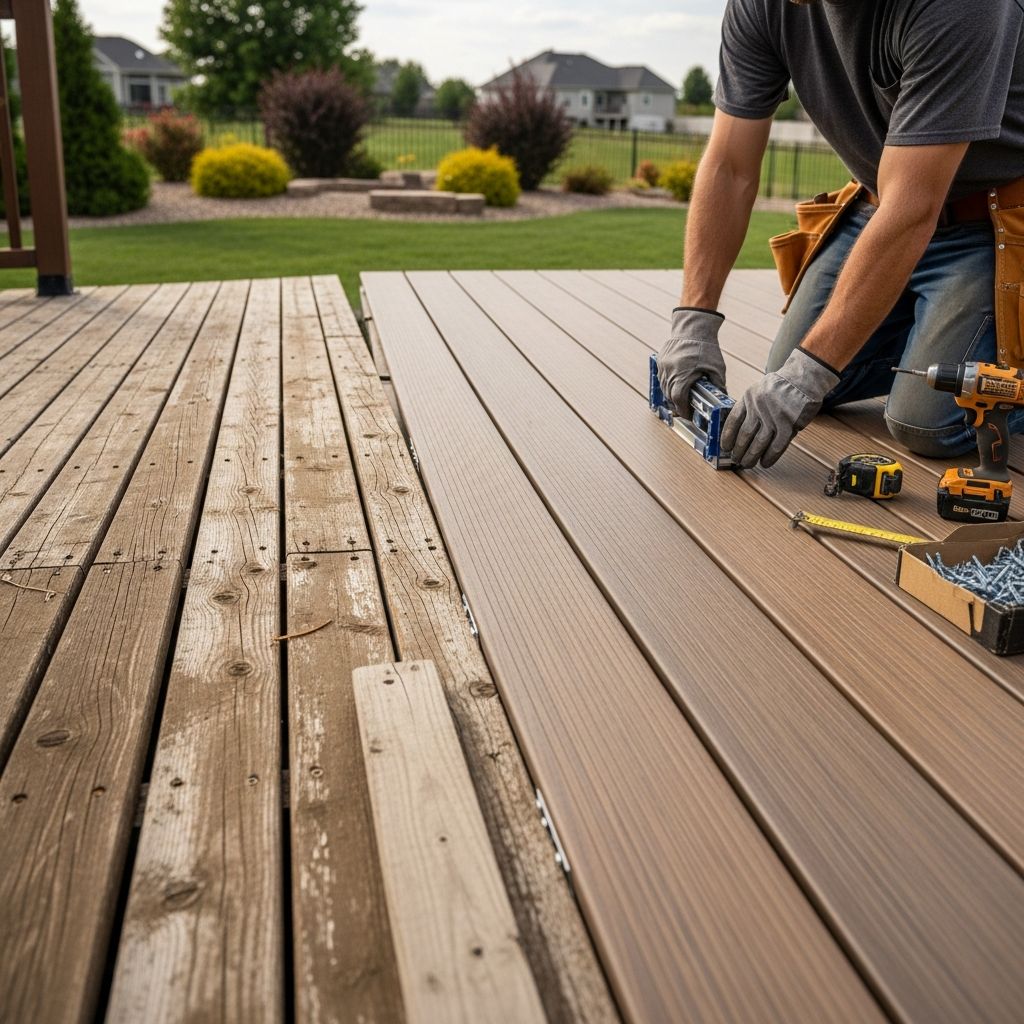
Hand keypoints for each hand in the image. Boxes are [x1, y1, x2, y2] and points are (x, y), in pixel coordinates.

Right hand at [657, 308, 726, 413]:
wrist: (693, 327)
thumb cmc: (706, 347)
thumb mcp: (717, 368)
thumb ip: (718, 385)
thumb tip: (721, 399)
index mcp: (683, 375)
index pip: (679, 400)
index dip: (683, 410)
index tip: (689, 415)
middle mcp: (670, 372)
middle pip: (670, 396)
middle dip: (677, 405)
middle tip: (686, 409)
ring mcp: (663, 367)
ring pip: (664, 388)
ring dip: (672, 396)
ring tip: (681, 399)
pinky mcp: (661, 362)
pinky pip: (662, 379)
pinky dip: (668, 385)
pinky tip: (676, 386)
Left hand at [722, 348, 838, 468]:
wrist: (804, 378)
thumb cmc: (782, 387)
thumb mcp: (759, 390)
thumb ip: (750, 408)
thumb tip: (738, 433)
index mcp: (748, 397)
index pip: (733, 420)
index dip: (727, 436)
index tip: (725, 447)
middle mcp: (758, 407)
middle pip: (744, 435)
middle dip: (738, 450)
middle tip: (736, 459)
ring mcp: (773, 416)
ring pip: (758, 443)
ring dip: (751, 456)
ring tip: (747, 464)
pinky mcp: (788, 424)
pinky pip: (776, 445)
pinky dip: (770, 456)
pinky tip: (765, 463)